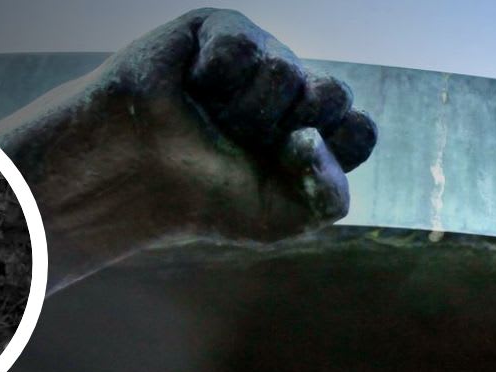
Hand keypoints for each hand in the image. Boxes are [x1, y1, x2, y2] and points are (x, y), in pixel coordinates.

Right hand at [23, 9, 376, 248]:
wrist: (136, 178)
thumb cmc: (208, 200)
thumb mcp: (283, 218)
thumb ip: (329, 195)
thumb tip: (316, 136)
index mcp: (314, 135)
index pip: (359, 129)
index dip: (330, 151)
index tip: (286, 166)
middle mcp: (293, 95)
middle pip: (334, 94)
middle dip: (289, 128)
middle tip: (245, 143)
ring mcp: (260, 59)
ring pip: (285, 70)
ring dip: (244, 110)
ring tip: (211, 118)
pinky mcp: (220, 30)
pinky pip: (242, 43)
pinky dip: (214, 75)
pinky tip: (193, 87)